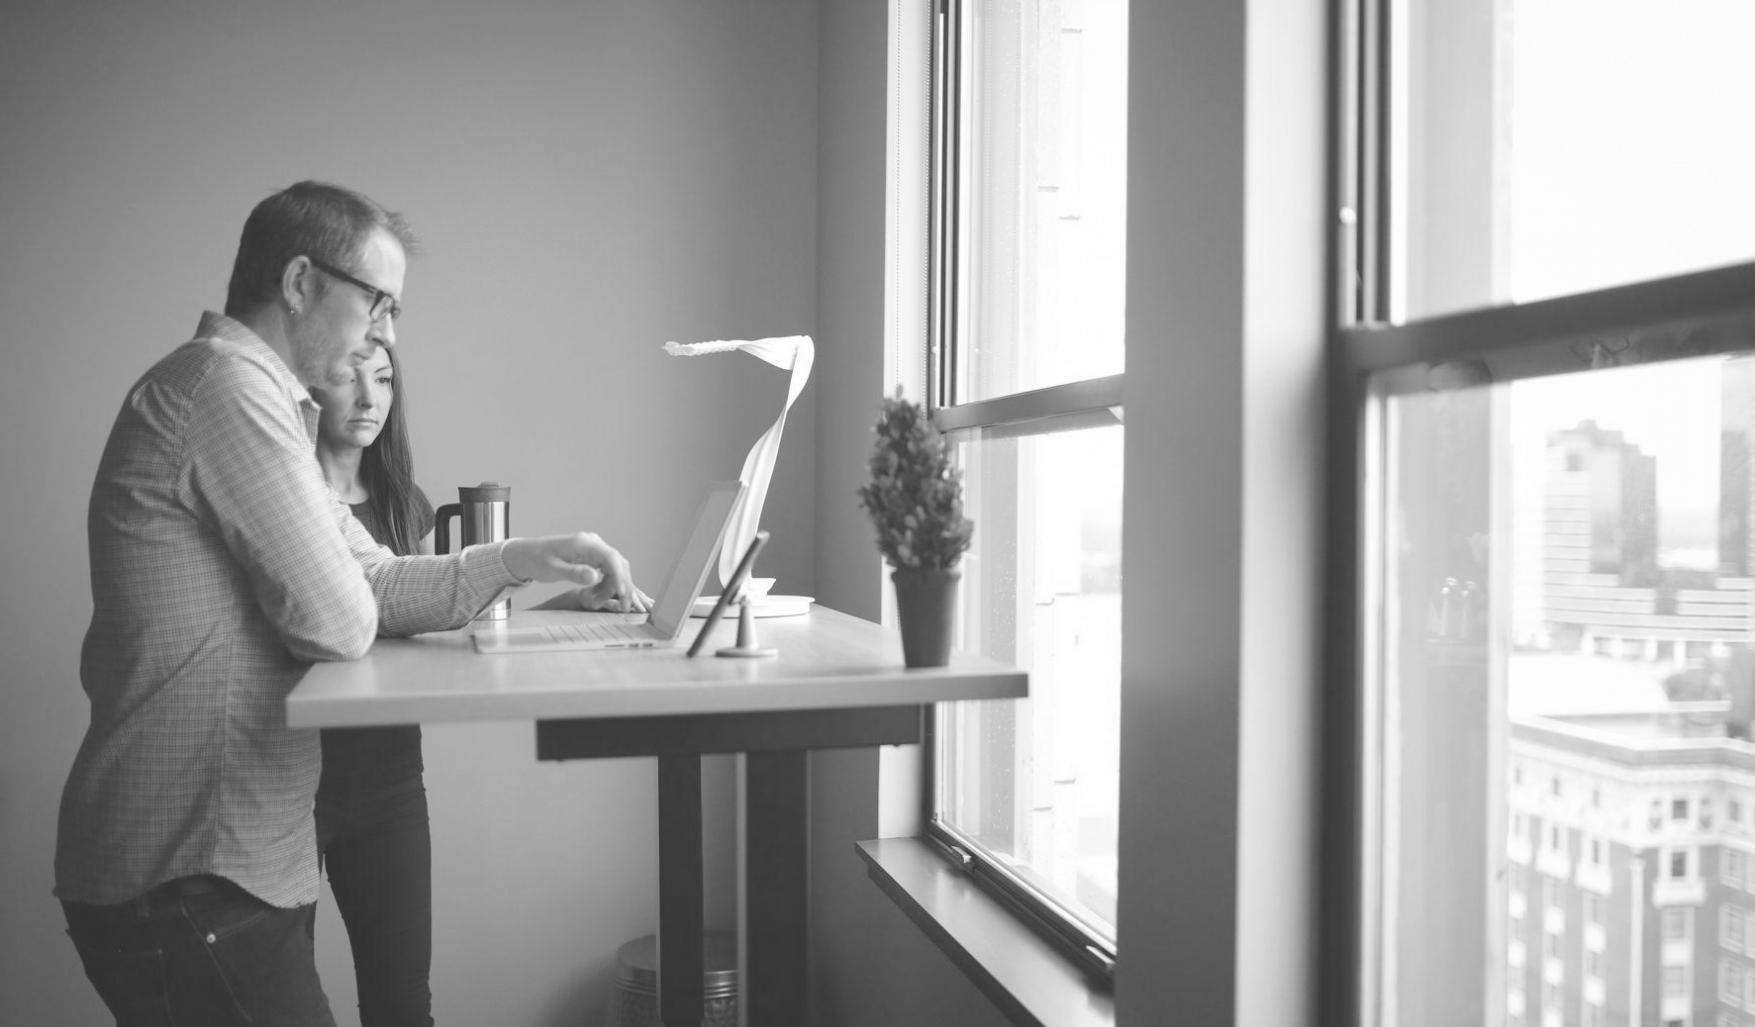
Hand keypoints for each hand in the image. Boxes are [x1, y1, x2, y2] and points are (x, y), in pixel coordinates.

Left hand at [501, 533, 642, 612]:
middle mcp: (593, 543)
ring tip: (594, 602)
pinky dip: (605, 585)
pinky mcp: (592, 556)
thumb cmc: (536, 560)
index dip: (620, 577)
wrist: (527, 555)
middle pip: (618, 564)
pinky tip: (594, 595)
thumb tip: (595, 576)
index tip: (622, 594)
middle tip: (621, 607)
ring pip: (614, 569)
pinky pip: (607, 571)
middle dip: (621, 586)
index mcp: (584, 543)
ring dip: (611, 588)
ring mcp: (594, 549)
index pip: (611, 558)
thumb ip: (574, 573)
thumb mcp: (552, 569)